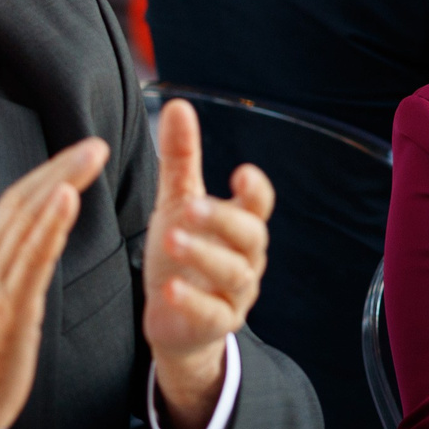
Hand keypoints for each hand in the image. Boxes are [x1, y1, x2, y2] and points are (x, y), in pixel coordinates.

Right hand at [0, 138, 109, 428]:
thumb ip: (14, 268)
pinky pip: (31, 256)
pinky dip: (50, 223)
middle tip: (97, 144)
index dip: (50, 173)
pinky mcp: (8, 306)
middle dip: (61, 167)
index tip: (82, 153)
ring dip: (62, 181)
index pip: (18, 202)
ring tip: (92, 155)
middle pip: (24, 199)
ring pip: (29, 219)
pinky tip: (69, 197)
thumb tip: (40, 242)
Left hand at [142, 100, 272, 428]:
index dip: (255, 190)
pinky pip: (213, 314)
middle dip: (221, 220)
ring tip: (170, 239)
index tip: (241, 173)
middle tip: (189, 208)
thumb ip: (181, 159)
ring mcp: (235, 293)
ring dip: (203, 255)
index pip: (259, 204)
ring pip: (232, 272)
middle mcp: (245, 258)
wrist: (174, 320)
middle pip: (249, 235)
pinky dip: (193, 302)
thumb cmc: (182, 255)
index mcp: (239, 225)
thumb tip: (178, 104)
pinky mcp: (217, 324)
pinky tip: (169, 289)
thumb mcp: (176, 203)